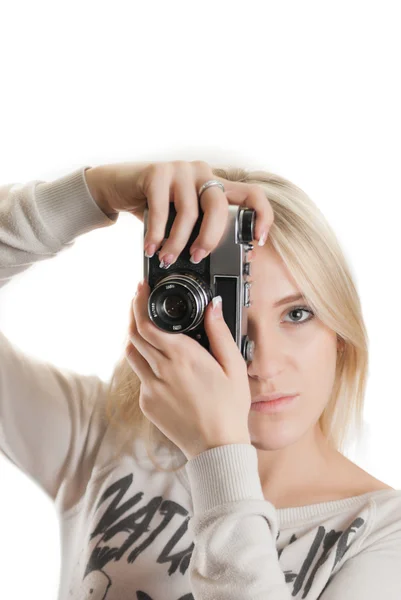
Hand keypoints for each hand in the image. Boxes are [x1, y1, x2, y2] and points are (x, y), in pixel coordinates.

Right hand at [85, 160, 272, 260]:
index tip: (258, 241)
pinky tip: (150, 248)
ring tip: (167, 258)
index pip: (252, 194)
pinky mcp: (157, 172)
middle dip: (210, 238)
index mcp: (216, 185)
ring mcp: (181, 170)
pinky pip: (161, 209)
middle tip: (198, 257)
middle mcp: (203, 173)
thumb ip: (200, 230)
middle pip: (219, 207)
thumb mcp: (183, 217)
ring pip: (189, 212)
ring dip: (177, 242)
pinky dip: (156, 234)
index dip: (262, 216)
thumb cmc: (155, 206)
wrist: (117, 187)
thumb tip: (214, 262)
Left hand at [126, 277, 251, 460]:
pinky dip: (145, 363)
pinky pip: (140, 376)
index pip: (147, 323)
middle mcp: (161, 370)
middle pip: (134, 334)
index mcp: (183, 357)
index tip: (141, 290)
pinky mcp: (147, 403)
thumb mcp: (233, 366)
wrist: (217, 447)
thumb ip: (220, 333)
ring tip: (148, 330)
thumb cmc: (229, 408)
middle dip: (134, 315)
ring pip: (132, 354)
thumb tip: (213, 306)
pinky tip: (159, 363)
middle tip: (141, 303)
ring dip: (136, 338)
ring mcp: (151, 388)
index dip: (139, 303)